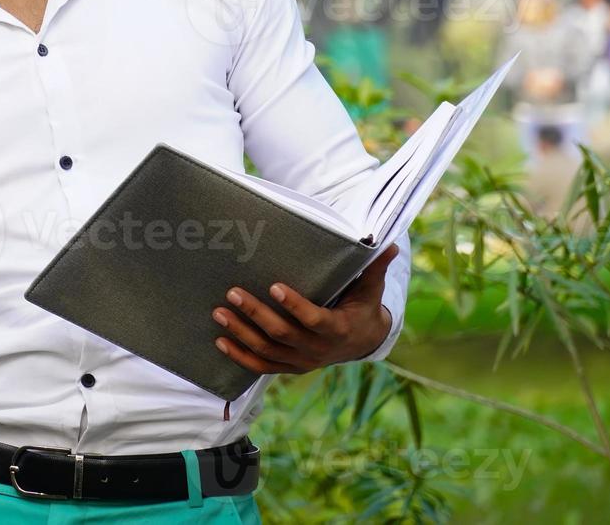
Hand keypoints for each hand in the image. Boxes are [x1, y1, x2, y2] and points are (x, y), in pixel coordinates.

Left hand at [211, 243, 398, 374]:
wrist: (361, 342)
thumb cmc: (361, 307)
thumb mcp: (370, 288)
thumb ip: (374, 267)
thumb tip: (391, 242)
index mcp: (336, 328)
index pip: (313, 319)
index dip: (294, 306)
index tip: (274, 286)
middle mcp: (316, 349)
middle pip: (281, 334)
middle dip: (255, 314)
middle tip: (232, 293)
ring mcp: (301, 361)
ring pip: (266, 351)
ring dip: (240, 333)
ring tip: (218, 313)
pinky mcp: (289, 367)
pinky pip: (261, 366)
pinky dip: (240, 356)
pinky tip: (220, 342)